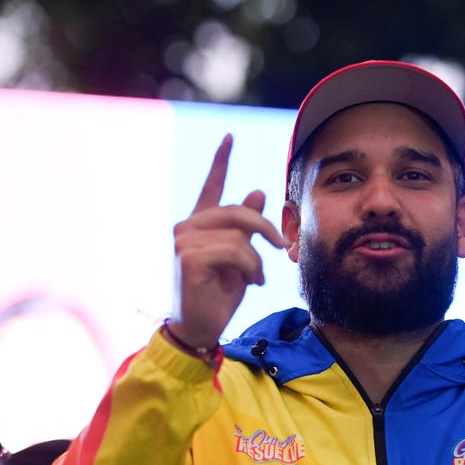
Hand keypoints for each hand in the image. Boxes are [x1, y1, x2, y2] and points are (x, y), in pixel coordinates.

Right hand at [169, 134, 284, 346]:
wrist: (201, 328)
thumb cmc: (219, 294)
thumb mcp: (240, 257)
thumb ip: (246, 228)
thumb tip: (258, 192)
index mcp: (199, 225)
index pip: (212, 187)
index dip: (221, 161)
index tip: (230, 137)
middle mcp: (187, 228)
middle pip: (237, 211)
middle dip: (264, 229)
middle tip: (280, 246)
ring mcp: (184, 241)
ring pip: (239, 235)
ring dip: (256, 260)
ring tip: (255, 278)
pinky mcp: (188, 257)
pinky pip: (235, 251)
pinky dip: (250, 268)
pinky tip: (250, 283)